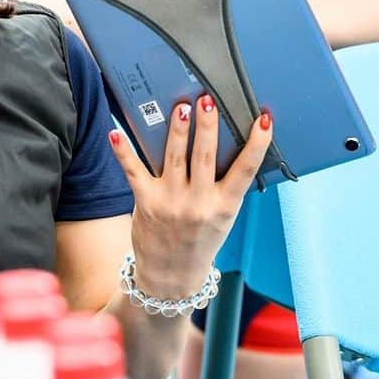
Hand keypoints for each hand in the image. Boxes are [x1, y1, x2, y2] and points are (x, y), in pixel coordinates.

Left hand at [107, 96, 271, 301]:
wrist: (171, 278)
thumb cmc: (201, 238)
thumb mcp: (222, 216)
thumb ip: (223, 184)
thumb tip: (224, 139)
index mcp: (224, 206)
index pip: (246, 171)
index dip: (256, 145)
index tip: (262, 121)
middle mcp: (199, 204)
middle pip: (205, 157)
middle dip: (207, 127)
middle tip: (208, 100)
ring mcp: (171, 203)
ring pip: (174, 158)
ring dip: (177, 131)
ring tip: (181, 106)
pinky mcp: (146, 202)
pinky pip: (134, 171)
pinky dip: (123, 152)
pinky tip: (115, 133)